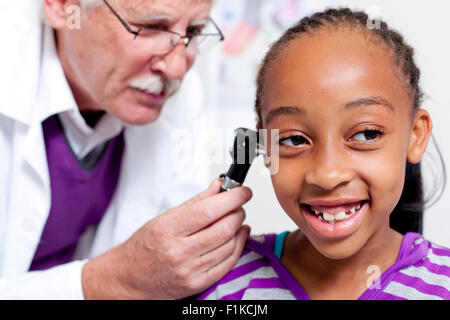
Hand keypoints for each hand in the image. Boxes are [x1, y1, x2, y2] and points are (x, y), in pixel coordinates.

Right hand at [82, 179, 251, 298]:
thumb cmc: (144, 247)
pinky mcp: (198, 284)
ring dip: (239, 228)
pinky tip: (238, 236)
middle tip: (238, 203)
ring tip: (236, 219)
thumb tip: (219, 187)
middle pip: (224, 228)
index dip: (232, 198)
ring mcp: (190, 271)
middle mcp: (179, 252)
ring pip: (229, 245)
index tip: (242, 191)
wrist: (129, 277)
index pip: (209, 210)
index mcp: (168, 230)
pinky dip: (238, 246)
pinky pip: (228, 263)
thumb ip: (196, 202)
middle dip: (238, 212)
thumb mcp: (164, 218)